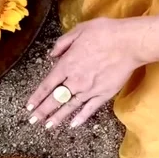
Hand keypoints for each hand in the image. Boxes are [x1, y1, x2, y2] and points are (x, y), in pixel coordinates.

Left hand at [26, 17, 150, 128]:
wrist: (129, 43)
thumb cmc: (104, 33)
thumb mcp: (78, 30)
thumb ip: (62, 44)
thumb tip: (52, 55)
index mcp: (67, 65)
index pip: (47, 84)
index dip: (37, 96)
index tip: (29, 105)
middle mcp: (75, 80)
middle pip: (55, 99)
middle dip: (42, 111)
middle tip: (32, 120)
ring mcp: (89, 90)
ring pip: (69, 107)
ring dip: (57, 118)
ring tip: (47, 126)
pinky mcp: (104, 94)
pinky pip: (89, 109)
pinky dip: (80, 118)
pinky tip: (73, 125)